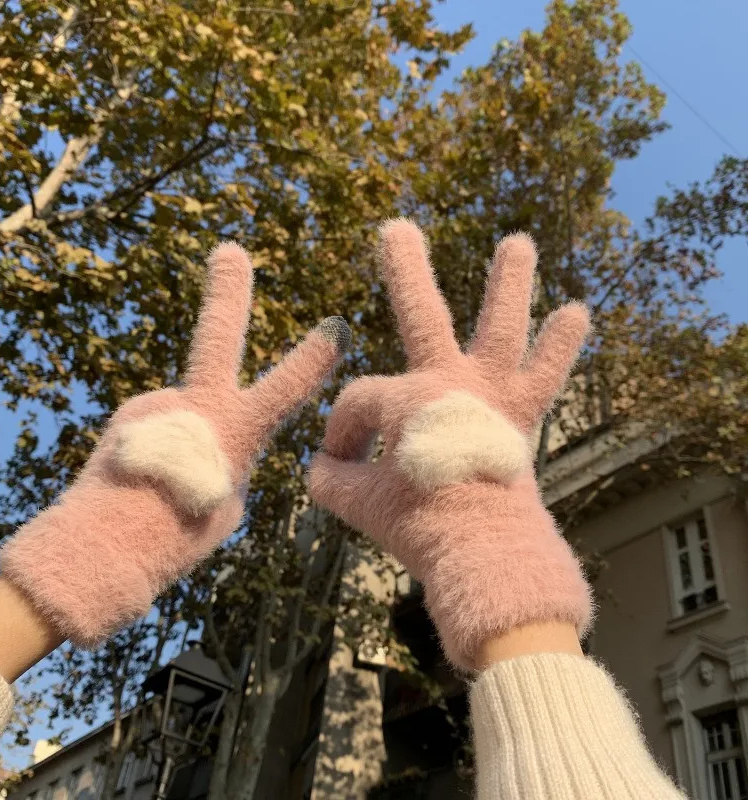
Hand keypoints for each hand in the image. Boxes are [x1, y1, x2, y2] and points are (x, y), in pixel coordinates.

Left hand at [0, 243, 348, 647]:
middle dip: (228, 292)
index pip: (286, 389)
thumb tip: (211, 441)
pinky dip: (157, 449)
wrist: (104, 547)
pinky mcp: (128, 416)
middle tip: (230, 251)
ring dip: (180, 440)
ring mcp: (159, 406)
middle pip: (217, 337)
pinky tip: (142, 479)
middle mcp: (197, 407)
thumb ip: (227, 462)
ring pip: (182, 413)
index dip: (313, 358)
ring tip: (161, 485)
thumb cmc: (178, 535)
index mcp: (236, 433)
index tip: (337, 326)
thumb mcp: (224, 506)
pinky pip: (157, 428)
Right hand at [309, 219, 591, 670]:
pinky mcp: (520, 418)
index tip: (337, 465)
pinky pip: (545, 376)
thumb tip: (319, 468)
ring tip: (519, 243)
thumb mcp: (358, 503)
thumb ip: (331, 479)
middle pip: (422, 316)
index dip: (342, 434)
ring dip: (510, 285)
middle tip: (396, 231)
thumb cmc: (419, 526)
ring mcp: (490, 396)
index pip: (360, 404)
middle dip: (406, 271)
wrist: (482, 553)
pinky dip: (558, 348)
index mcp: (404, 400)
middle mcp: (448, 383)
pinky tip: (576, 312)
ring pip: (501, 328)